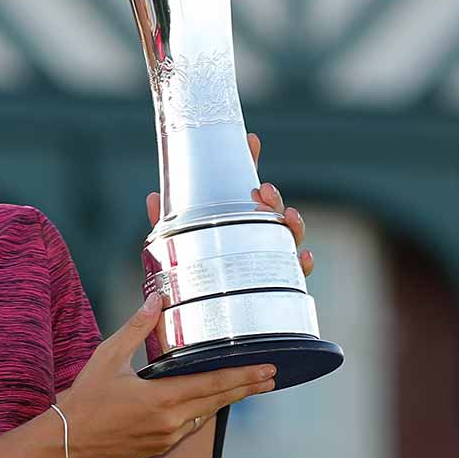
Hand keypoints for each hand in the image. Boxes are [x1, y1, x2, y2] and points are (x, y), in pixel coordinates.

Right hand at [54, 293, 275, 457]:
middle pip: (218, 402)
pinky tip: (206, 402)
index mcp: (162, 398)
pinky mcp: (159, 447)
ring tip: (244, 387)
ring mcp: (167, 437)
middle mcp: (171, 422)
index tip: (267, 370)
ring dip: (225, 400)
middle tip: (270, 377)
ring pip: (205, 415)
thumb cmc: (85, 398)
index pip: (214, 385)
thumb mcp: (108, 356)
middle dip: (246, 388)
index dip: (243, 377)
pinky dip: (202, 411)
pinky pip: (189, 426)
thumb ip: (136, 328)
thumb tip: (156, 299)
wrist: (67, 441)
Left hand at [146, 130, 312, 275]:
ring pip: (290, 236)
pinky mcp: (277, 282)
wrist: (203, 316)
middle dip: (273, 197)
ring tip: (286, 216)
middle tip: (263, 190)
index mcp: (234, 220)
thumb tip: (153, 197)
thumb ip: (167, 223)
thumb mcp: (176, 246)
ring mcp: (270, 256)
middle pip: (273, 210)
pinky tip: (304, 257)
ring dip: (292, 223)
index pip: (245, 188)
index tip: (249, 140)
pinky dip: (305, 264)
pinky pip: (297, 274)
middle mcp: (256, 235)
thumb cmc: (193, 275)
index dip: (250, 162)